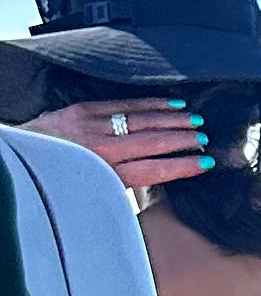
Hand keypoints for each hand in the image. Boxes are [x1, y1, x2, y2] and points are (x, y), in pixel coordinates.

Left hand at [23, 99, 213, 192]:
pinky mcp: (82, 110)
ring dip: (172, 120)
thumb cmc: (59, 180)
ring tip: (195, 121)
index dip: (183, 166)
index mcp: (104, 175)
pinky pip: (123, 104)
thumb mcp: (90, 192)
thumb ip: (121, 186)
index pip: (153, 170)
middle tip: (205, 139)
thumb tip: (156, 182)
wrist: (20, 158)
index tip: (206, 164)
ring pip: (141, 120)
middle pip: (152, 142)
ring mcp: (91, 126)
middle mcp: (100, 150)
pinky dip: (149, 104)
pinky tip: (169, 104)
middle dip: (183, 140)